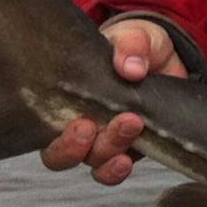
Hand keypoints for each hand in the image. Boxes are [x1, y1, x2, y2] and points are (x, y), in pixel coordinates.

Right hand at [37, 18, 187, 185]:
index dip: (56, 135)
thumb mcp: (134, 36)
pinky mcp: (129, 148)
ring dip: (106, 154)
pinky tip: (128, 161)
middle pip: (59, 155)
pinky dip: (118, 170)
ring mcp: (103, 140)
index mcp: (64, 98)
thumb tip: (131, 68)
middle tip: (93, 126)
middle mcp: (78, 125)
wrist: (165, 58)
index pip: (41, 128)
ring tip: (129, 127)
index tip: (81, 122)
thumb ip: (130, 45)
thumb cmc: (135, 46)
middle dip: (74, 148)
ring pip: (91, 163)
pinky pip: (116, 170)